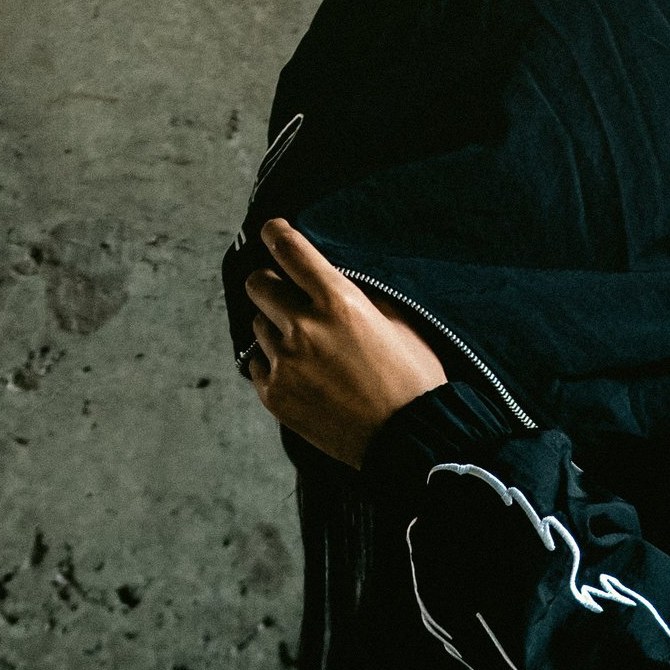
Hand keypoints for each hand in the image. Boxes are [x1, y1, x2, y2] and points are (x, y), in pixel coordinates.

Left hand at [241, 216, 443, 466]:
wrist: (409, 438)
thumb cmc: (413, 378)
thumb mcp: (399, 322)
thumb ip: (358, 294)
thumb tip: (331, 277)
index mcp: (337, 302)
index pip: (288, 250)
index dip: (275, 233)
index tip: (272, 231)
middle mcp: (302, 328)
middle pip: (258, 284)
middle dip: (272, 283)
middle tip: (288, 295)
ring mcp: (284, 363)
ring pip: (257, 325)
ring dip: (275, 327)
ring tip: (306, 346)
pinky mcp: (274, 394)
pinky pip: (257, 363)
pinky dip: (273, 362)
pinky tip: (301, 372)